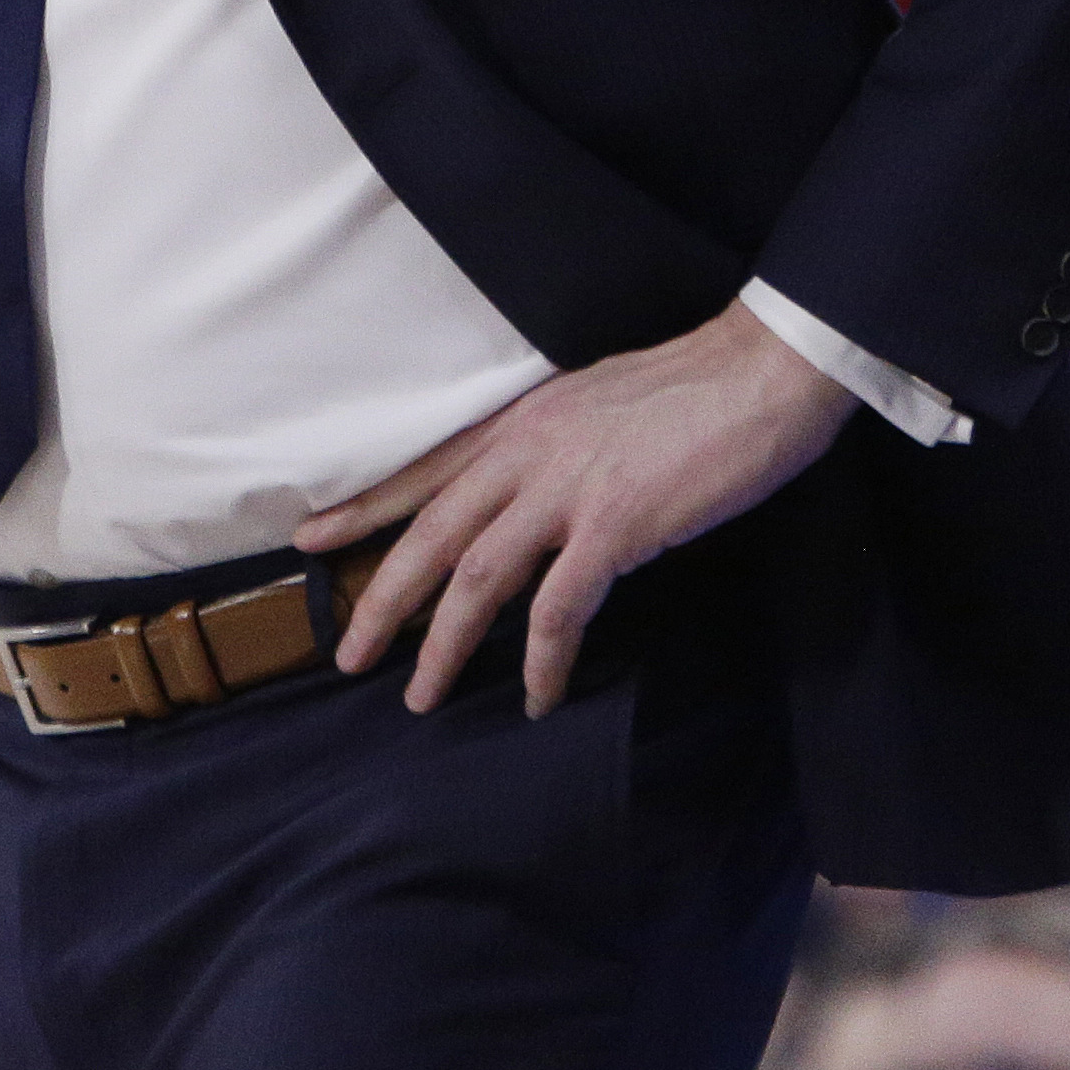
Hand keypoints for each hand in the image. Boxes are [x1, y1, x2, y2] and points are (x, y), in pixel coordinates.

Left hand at [294, 302, 854, 717]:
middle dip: (382, 600)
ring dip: (445, 645)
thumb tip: (535, 496)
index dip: (363, 509)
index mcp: (519, 423)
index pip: (422, 471)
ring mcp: (565, 488)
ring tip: (422, 696)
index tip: (309, 539)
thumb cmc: (692, 390)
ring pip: (476, 578)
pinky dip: (543, 662)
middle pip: (430, 535)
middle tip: (348, 655)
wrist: (760, 372)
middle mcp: (526, 453)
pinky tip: (539, 697)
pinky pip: (559, 611)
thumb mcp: (594, 407)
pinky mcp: (613, 526)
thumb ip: (553, 449)